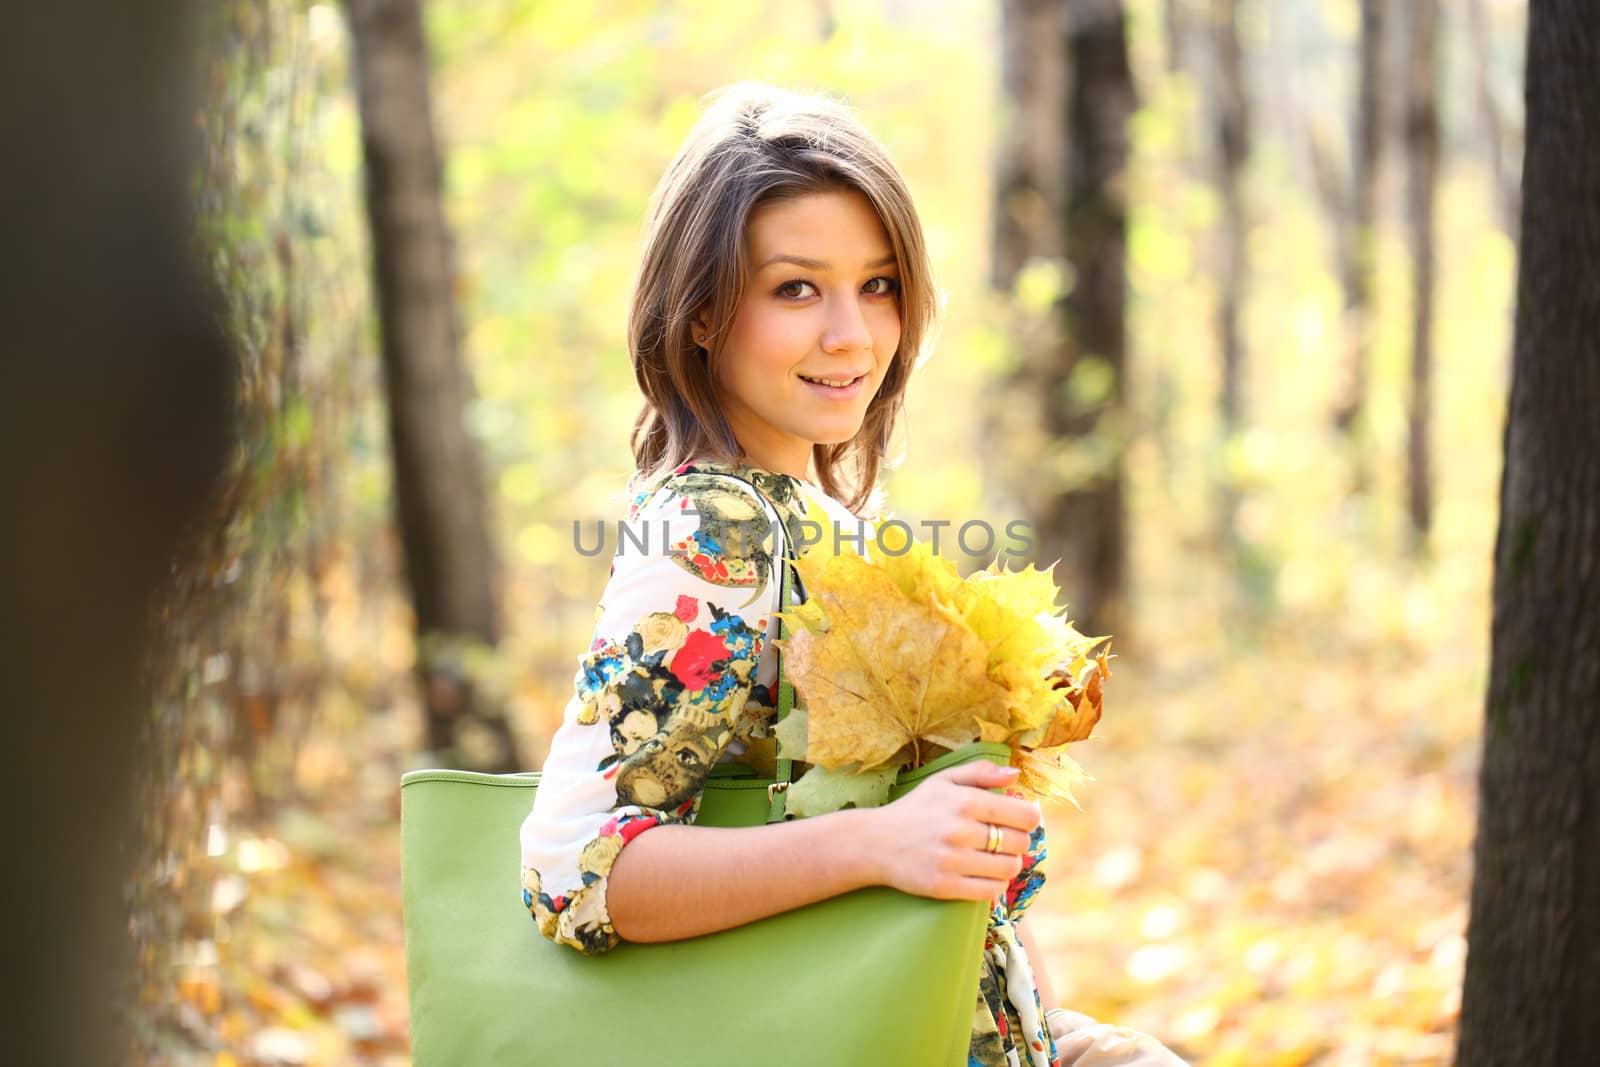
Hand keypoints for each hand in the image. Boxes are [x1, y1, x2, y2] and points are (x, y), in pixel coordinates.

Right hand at [860, 760, 1039, 902]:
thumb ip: (980, 772)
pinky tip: (984, 874)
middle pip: (1020, 843)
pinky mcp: (944, 886)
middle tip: (1006, 840)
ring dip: (1008, 864)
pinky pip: (990, 891)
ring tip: (995, 857)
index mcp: (964, 801)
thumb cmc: (915, 809)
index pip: (1024, 815)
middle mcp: (960, 830)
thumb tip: (1015, 775)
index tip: (1021, 821)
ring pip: (1008, 868)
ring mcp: (952, 861)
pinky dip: (995, 884)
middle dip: (1019, 842)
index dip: (1029, 819)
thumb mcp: (943, 780)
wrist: (875, 842)